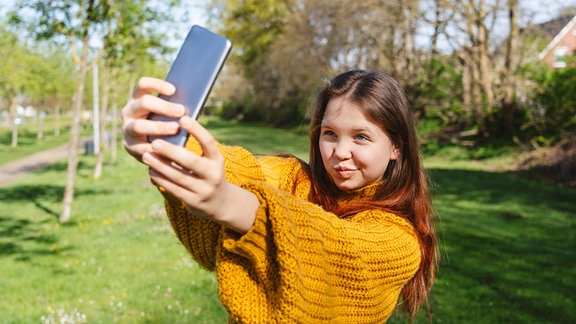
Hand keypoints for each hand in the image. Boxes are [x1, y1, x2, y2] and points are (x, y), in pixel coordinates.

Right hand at [121, 77, 185, 161]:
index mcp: (138, 98)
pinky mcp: (130, 146)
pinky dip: (155, 147)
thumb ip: (175, 107)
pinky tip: (168, 147)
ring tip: (176, 129)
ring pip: (140, 125)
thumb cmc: (165, 123)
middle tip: (181, 111)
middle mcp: (129, 111)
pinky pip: (141, 147)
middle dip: (164, 106)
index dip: (157, 85)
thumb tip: (193, 101)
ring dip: (159, 126)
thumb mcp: (168, 113)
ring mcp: (127, 129)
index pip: (143, 85)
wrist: (154, 148)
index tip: (173, 90)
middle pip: (144, 103)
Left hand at [142, 116, 259, 233]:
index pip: (209, 143)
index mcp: (217, 160)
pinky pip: (174, 189)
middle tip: (155, 142)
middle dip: (172, 152)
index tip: (183, 119)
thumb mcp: (209, 161)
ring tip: (147, 156)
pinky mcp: (194, 202)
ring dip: (161, 166)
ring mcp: (204, 190)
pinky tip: (151, 171)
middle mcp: (213, 175)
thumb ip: (195, 149)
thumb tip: (170, 132)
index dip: (197, 130)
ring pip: (179, 176)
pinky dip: (161, 179)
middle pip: (191, 161)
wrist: (220, 202)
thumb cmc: (208, 173)